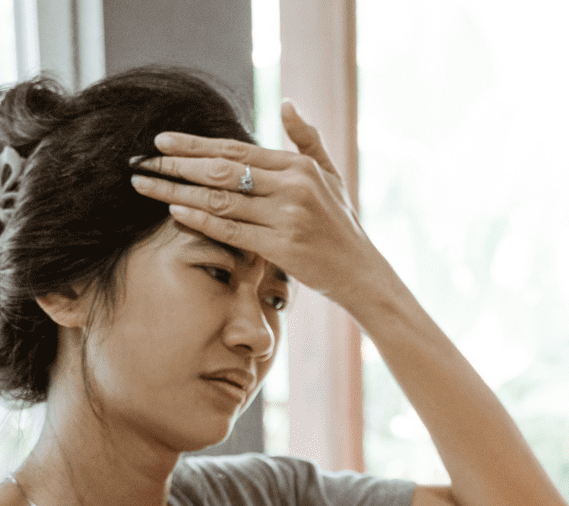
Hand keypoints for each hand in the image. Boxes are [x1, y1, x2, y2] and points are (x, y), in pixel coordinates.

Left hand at [129, 102, 384, 306]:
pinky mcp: (283, 248)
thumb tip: (287, 103)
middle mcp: (293, 188)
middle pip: (221, 171)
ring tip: (146, 186)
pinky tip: (175, 212)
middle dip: (176, 165)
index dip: (194, 144)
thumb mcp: (331, 177)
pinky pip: (231, 231)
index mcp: (298, 167)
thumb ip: (307, 140)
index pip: (235, 151)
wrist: (362, 274)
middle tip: (142, 162)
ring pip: (220, 200)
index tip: (161, 141)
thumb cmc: (342, 227)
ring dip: (177, 192)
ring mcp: (288, 218)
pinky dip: (200, 220)